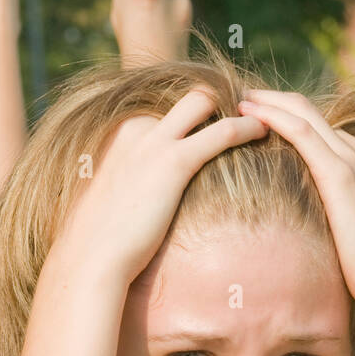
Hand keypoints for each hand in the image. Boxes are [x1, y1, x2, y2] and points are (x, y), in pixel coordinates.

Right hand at [58, 87, 267, 283]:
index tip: (213, 132)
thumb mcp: (109, 200)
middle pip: (187, 96)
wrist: (91, 258)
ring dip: (233, 109)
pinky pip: (223, 132)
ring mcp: (154, 142)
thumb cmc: (98, 241)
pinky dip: (247, 129)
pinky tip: (263, 134)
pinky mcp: (175, 162)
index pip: (167, 111)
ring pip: (204, 100)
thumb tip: (138, 196)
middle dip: (216, 103)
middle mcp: (136, 129)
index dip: (194, 121)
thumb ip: (126, 184)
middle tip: (242, 118)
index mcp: (119, 135)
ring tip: (258, 122)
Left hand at [237, 89, 354, 315]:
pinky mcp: (339, 173)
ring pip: (301, 113)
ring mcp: (348, 157)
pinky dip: (274, 118)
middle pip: (304, 108)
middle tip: (237, 95)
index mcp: (353, 157)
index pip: (312, 123)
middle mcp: (352, 149)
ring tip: (237, 99)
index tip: (249, 111)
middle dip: (269, 98)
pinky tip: (249, 115)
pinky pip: (302, 133)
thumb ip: (319, 205)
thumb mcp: (338, 223)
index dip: (280, 112)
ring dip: (266, 101)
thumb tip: (291, 211)